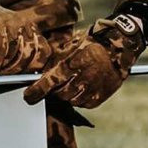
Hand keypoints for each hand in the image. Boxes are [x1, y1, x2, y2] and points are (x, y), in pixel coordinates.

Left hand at [23, 14, 145, 107]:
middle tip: (57, 81)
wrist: (118, 46)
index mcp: (73, 63)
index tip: (28, 96)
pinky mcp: (100, 96)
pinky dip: (79, 98)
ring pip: (70, 100)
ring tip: (72, 82)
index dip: (36, 92)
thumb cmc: (92, 43)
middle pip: (59, 93)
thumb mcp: (71, 46)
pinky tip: (82, 87)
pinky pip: (83, 103)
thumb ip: (55, 61)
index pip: (49, 82)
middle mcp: (83, 78)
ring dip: (66, 94)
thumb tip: (40, 74)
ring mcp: (93, 89)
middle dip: (54, 89)